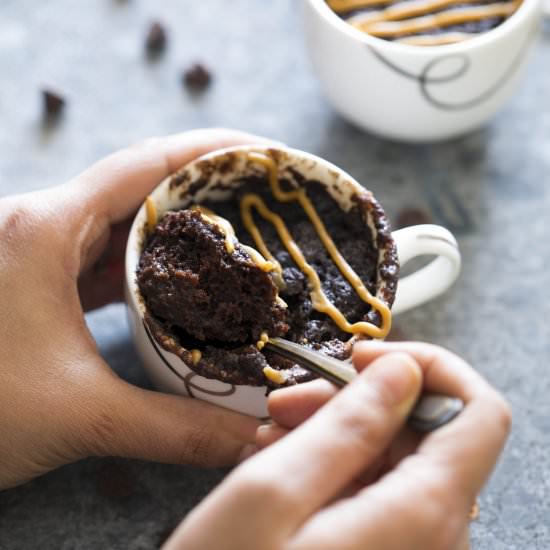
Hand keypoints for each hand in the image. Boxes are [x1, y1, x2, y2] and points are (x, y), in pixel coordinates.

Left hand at [0, 129, 275, 488]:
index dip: (210, 151)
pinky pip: (100, 256)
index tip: (260, 152)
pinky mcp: (33, 280)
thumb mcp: (80, 414)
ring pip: (120, 222)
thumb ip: (174, 427)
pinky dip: (143, 264)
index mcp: (43, 230)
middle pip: (138, 186)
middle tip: (258, 202)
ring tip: (230, 239)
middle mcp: (38, 226)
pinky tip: (174, 283)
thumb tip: (251, 439)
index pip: (144, 164)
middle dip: (202, 189)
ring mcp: (33, 252)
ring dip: (173, 230)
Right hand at [164, 342, 510, 549]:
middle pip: (425, 433)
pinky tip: (280, 467)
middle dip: (357, 401)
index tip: (361, 359)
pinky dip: (330, 468)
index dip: (430, 368)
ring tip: (270, 436)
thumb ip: (350, 426)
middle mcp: (436, 540)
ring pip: (395, 460)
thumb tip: (405, 373)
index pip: (480, 413)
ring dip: (334, 433)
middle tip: (285, 402)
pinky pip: (375, 494)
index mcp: (424, 517)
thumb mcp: (272, 493)